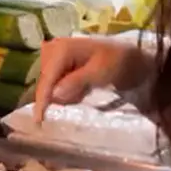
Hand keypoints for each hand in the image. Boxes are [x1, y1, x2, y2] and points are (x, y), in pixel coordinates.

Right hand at [32, 37, 147, 122]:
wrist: (132, 58)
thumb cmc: (118, 62)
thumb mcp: (100, 72)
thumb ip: (76, 81)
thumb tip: (54, 94)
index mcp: (62, 49)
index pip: (47, 78)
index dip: (42, 99)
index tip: (38, 120)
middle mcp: (54, 50)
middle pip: (46, 83)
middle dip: (61, 96)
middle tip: (83, 95)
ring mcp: (57, 58)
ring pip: (52, 87)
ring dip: (68, 95)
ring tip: (86, 90)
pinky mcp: (62, 66)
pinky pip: (58, 86)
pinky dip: (71, 92)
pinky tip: (84, 89)